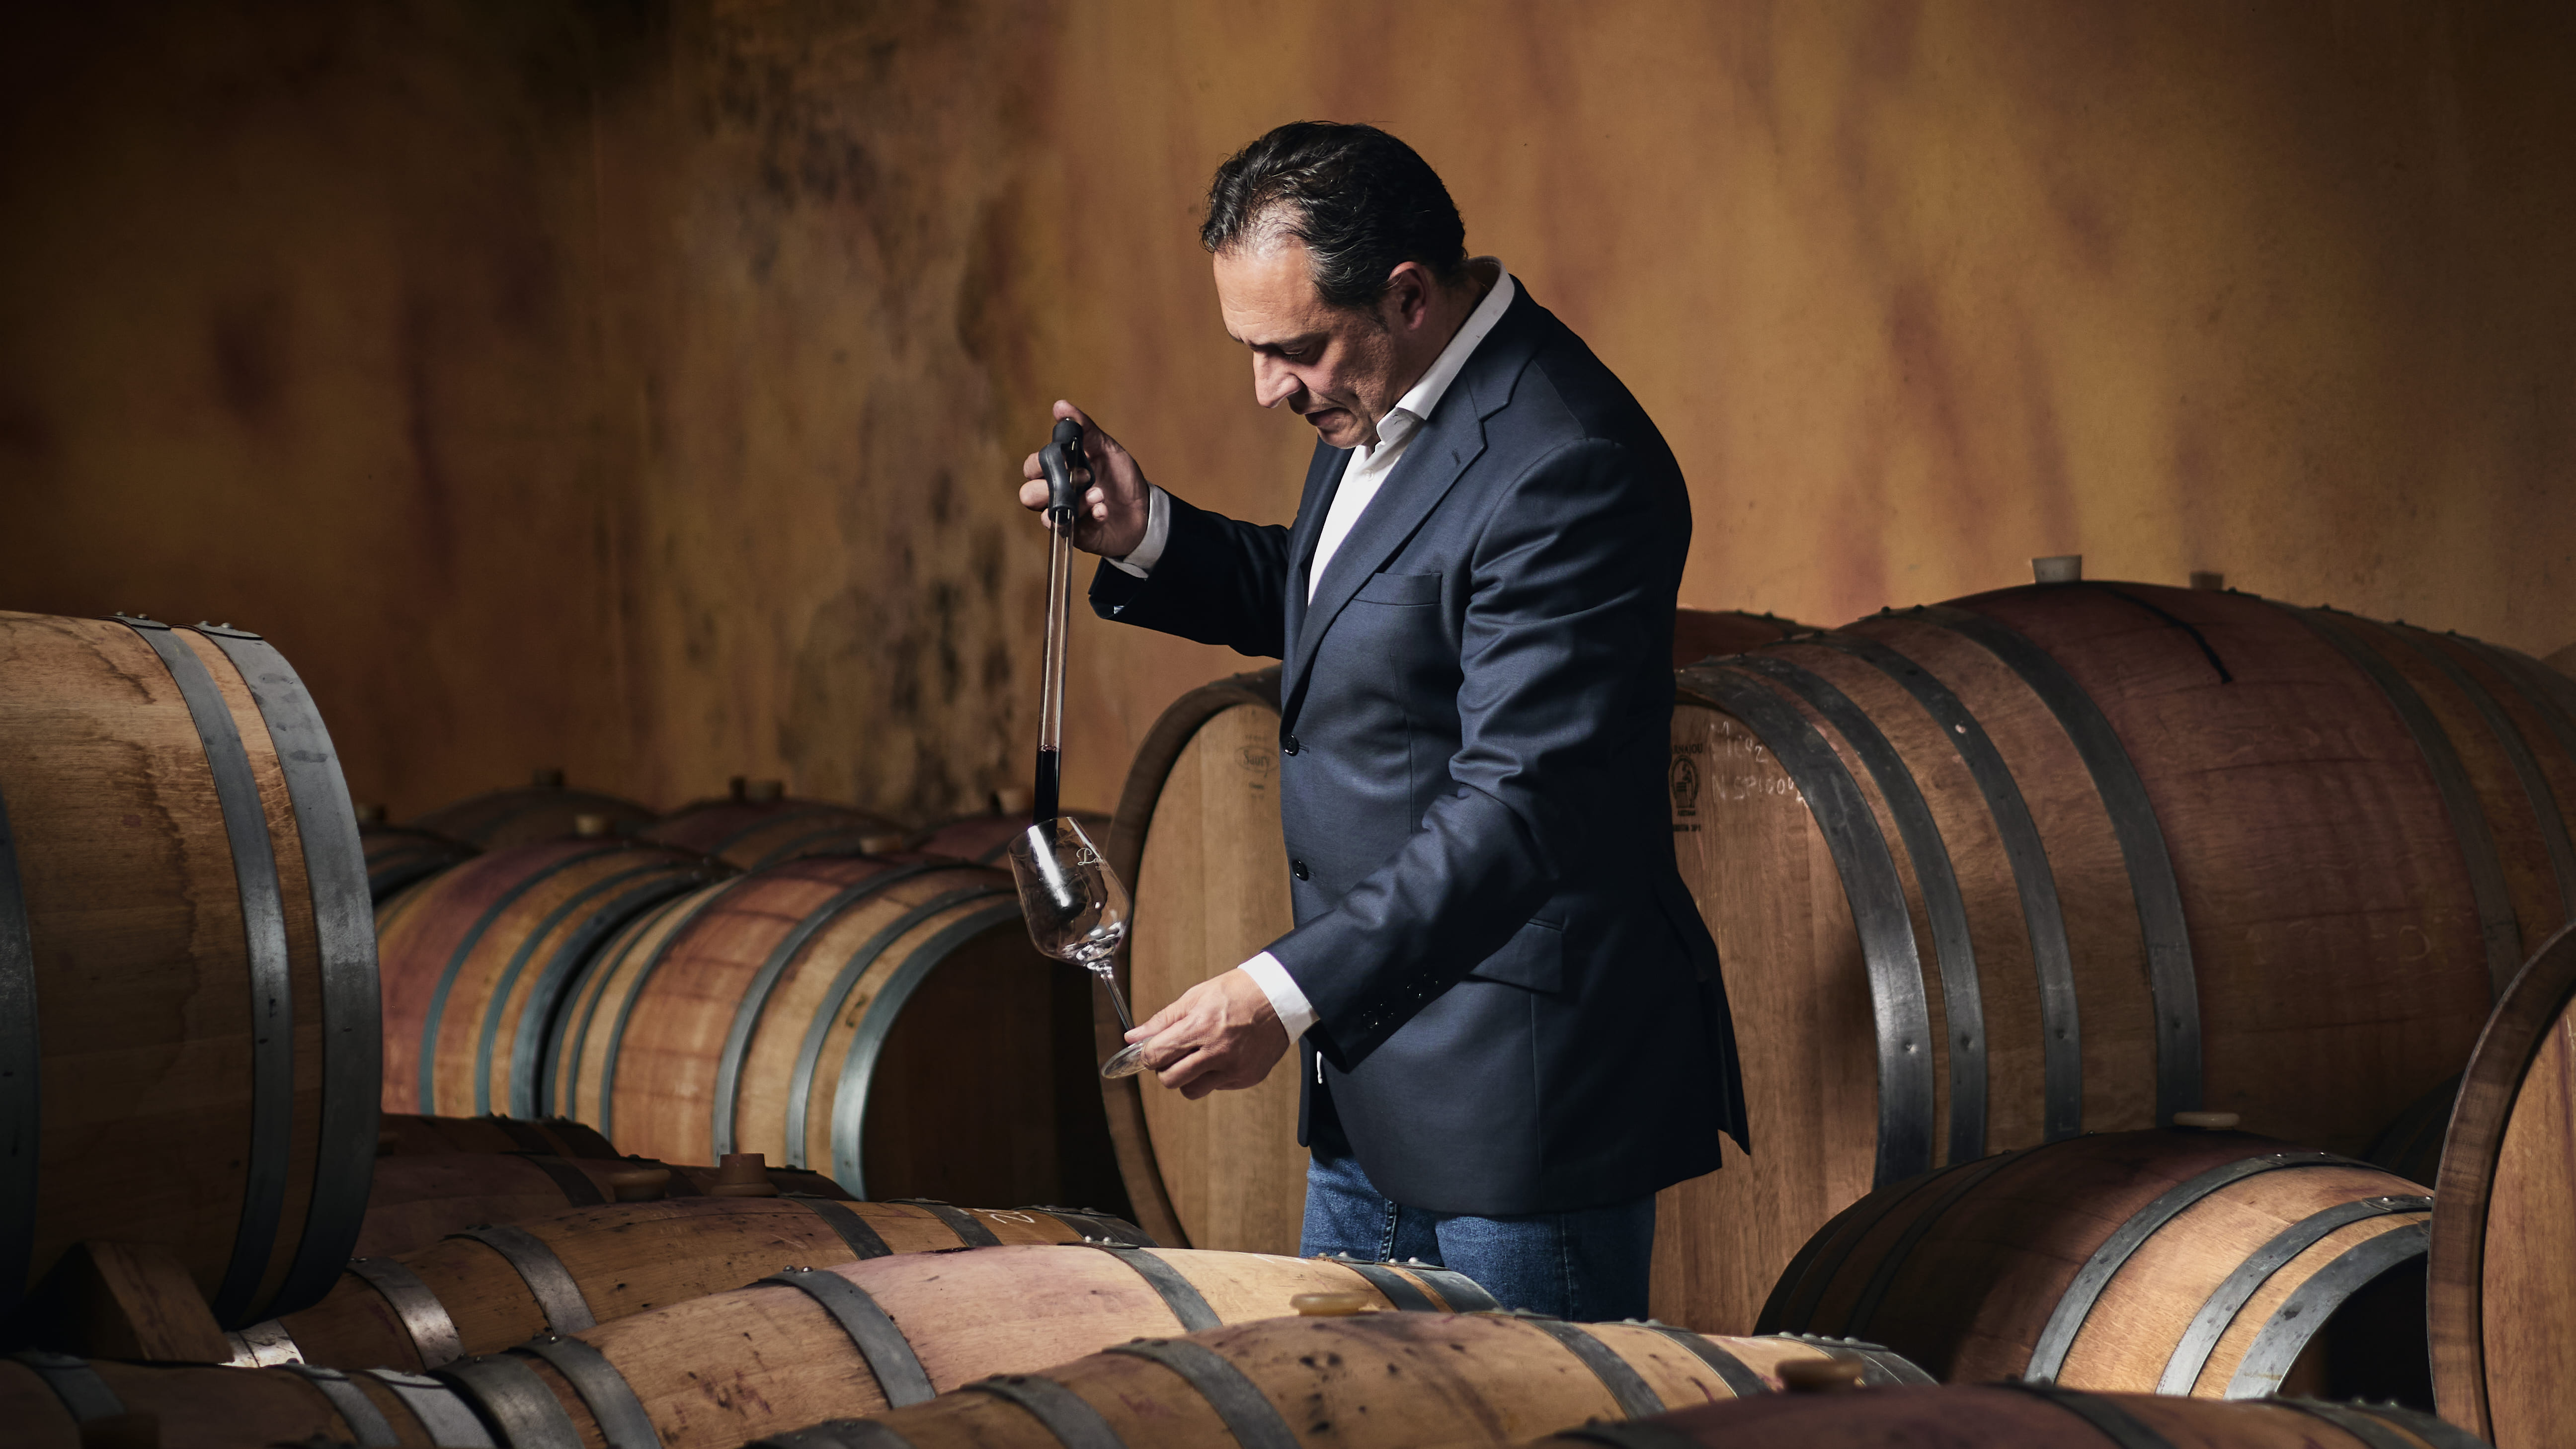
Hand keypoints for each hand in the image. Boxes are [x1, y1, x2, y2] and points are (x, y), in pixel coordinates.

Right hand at [1019, 400, 1151, 557]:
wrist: (1145, 510)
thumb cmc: (1122, 478)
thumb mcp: (1106, 448)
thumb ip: (1085, 428)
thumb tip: (1060, 405)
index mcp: (1059, 472)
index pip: (1032, 467)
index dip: (1040, 463)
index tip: (1064, 457)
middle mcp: (1056, 495)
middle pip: (1028, 494)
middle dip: (1050, 486)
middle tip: (1083, 477)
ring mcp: (1066, 516)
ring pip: (1046, 515)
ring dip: (1072, 502)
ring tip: (1098, 495)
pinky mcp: (1078, 535)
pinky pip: (1070, 530)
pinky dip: (1088, 517)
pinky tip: (1104, 511)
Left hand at [1131, 968, 1290, 1099]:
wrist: (1279, 996)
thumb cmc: (1237, 992)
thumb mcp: (1194, 997)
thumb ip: (1162, 1021)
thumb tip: (1133, 1038)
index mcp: (1201, 1027)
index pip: (1156, 1055)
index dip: (1148, 1055)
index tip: (1150, 1051)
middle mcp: (1218, 1051)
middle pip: (1171, 1080)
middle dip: (1164, 1070)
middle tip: (1173, 1055)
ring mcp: (1234, 1068)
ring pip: (1192, 1091)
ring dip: (1188, 1078)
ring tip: (1198, 1058)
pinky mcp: (1247, 1078)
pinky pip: (1217, 1087)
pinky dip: (1213, 1076)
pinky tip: (1223, 1055)